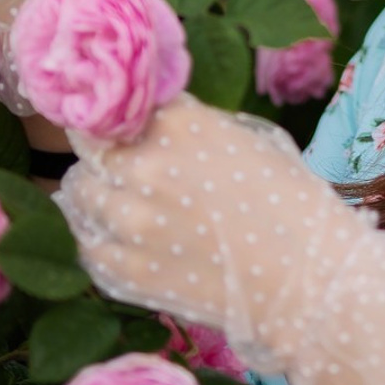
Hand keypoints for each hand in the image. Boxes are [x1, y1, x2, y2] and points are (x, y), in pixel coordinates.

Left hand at [56, 92, 384, 384]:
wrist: (306, 279)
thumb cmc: (289, 199)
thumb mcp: (242, 137)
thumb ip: (186, 125)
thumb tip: (147, 122)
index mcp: (176, 123)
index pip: (117, 105)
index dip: (116, 114)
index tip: (119, 122)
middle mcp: (140, 166)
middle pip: (88, 148)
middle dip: (102, 151)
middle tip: (118, 162)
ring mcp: (126, 223)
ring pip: (77, 194)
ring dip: (93, 192)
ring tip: (116, 200)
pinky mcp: (122, 272)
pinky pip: (86, 244)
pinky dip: (96, 236)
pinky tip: (120, 238)